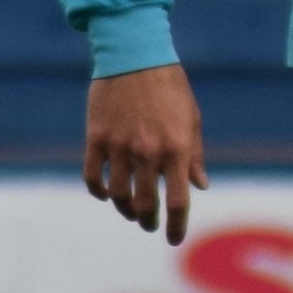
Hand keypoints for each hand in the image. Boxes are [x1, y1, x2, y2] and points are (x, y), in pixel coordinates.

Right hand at [84, 63, 207, 242]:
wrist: (135, 53)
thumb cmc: (170, 86)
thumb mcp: (191, 118)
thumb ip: (194, 156)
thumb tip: (200, 186)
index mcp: (176, 148)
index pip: (177, 201)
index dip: (176, 226)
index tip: (173, 238)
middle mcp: (147, 152)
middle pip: (145, 205)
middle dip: (149, 221)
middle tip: (150, 223)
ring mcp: (119, 146)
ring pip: (117, 196)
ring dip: (124, 209)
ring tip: (130, 210)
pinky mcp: (96, 137)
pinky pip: (92, 176)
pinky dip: (98, 191)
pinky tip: (105, 193)